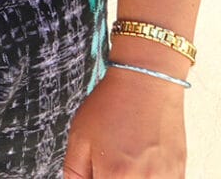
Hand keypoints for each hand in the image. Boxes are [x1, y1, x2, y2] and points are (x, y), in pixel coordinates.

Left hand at [62, 64, 186, 176]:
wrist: (145, 83)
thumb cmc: (112, 106)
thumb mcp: (78, 138)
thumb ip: (75, 172)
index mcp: (115, 176)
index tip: (94, 172)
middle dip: (109, 177)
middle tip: (106, 162)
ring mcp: (165, 178)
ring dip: (128, 177)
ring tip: (124, 158)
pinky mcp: (179, 172)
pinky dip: (148, 176)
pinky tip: (140, 161)